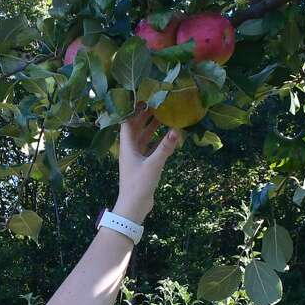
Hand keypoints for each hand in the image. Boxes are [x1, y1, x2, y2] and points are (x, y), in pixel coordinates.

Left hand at [113, 105, 180, 223]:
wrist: (133, 207)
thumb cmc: (139, 185)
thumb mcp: (153, 165)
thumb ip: (165, 148)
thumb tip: (177, 130)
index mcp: (127, 146)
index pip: (127, 122)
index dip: (133, 109)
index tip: (144, 97)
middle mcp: (130, 148)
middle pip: (135, 126)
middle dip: (144, 114)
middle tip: (158, 101)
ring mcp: (136, 156)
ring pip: (143, 136)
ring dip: (151, 126)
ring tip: (164, 113)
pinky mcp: (143, 164)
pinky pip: (149, 147)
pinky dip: (157, 139)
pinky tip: (167, 134)